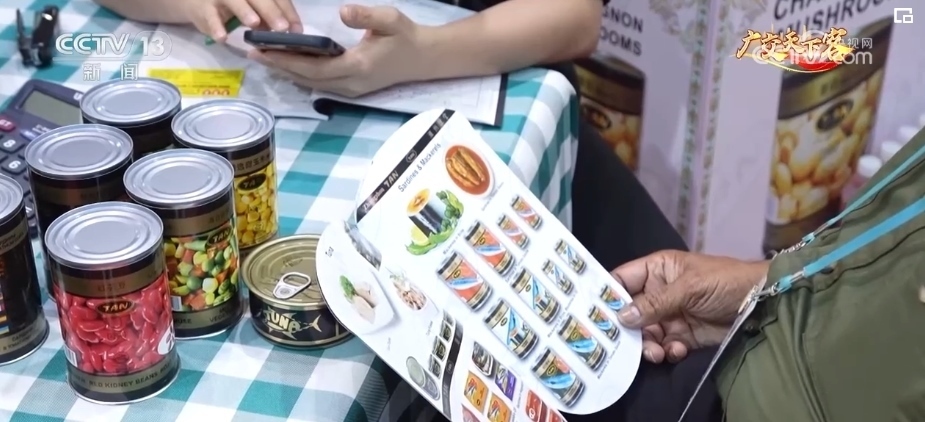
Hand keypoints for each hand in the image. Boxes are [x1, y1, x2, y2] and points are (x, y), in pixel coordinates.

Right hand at [187, 0, 301, 41]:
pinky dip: (216, 27)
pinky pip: (210, 17)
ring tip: (254, 23)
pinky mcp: (204, 8)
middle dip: (271, 11)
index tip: (297, 30)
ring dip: (244, 12)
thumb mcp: (254, 10)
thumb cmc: (233, 6)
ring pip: (234, 1)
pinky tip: (223, 37)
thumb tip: (290, 31)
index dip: (288, 12)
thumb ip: (269, 18)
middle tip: (282, 28)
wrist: (198, 2)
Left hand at [248, 5, 424, 97]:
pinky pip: (319, 84)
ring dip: (286, 72)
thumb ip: (366, 15)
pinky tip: (286, 66)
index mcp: (357, 67)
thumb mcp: (390, 19)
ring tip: (262, 58)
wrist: (424, 58)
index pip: (314, 66)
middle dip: (278, 66)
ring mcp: (351, 90)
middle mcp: (350, 83)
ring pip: (311, 84)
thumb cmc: (406, 36)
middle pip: (306, 78)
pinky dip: (299, 75)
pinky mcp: (351, 89)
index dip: (286, 59)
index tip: (263, 49)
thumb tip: (343, 11)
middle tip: (251, 53)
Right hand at [612, 251, 768, 363]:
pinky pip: (665, 346)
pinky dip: (667, 351)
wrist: (763, 302)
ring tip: (656, 352)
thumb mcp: (688, 288)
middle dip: (628, 329)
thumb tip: (622, 316)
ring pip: (645, 333)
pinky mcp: (684, 335)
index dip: (608, 295)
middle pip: (630, 313)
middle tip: (626, 344)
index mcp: (657, 270)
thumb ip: (654, 303)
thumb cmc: (724, 281)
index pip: (622, 280)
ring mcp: (671, 315)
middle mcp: (658, 293)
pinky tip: (676, 351)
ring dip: (647, 345)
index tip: (595, 313)